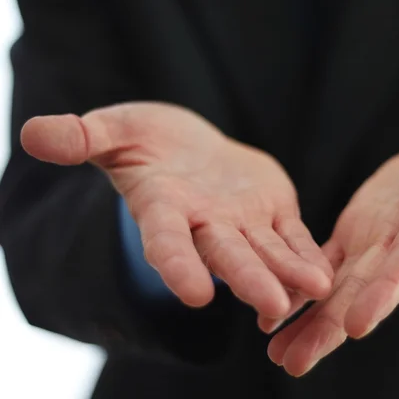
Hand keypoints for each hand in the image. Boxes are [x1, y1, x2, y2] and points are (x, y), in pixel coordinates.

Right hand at [21, 102, 332, 317]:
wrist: (190, 148)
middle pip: (227, 255)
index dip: (177, 264)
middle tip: (271, 307)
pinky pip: (293, 237)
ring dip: (289, 274)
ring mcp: (243, 223)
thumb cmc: (146, 140)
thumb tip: (35, 134)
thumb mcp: (114, 130)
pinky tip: (325, 277)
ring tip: (315, 292)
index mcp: (164, 207)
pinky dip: (306, 256)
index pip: (166, 241)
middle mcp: (205, 224)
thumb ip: (83, 137)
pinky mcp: (275, 212)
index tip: (194, 294)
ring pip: (266, 252)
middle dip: (249, 279)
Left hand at [264, 95, 398, 375]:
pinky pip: (325, 264)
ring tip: (276, 354)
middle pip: (367, 288)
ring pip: (341, 286)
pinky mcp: (358, 232)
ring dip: (310, 321)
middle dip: (332, 326)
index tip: (358, 324)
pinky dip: (301, 289)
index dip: (388, 286)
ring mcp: (379, 240)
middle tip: (292, 364)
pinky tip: (274, 315)